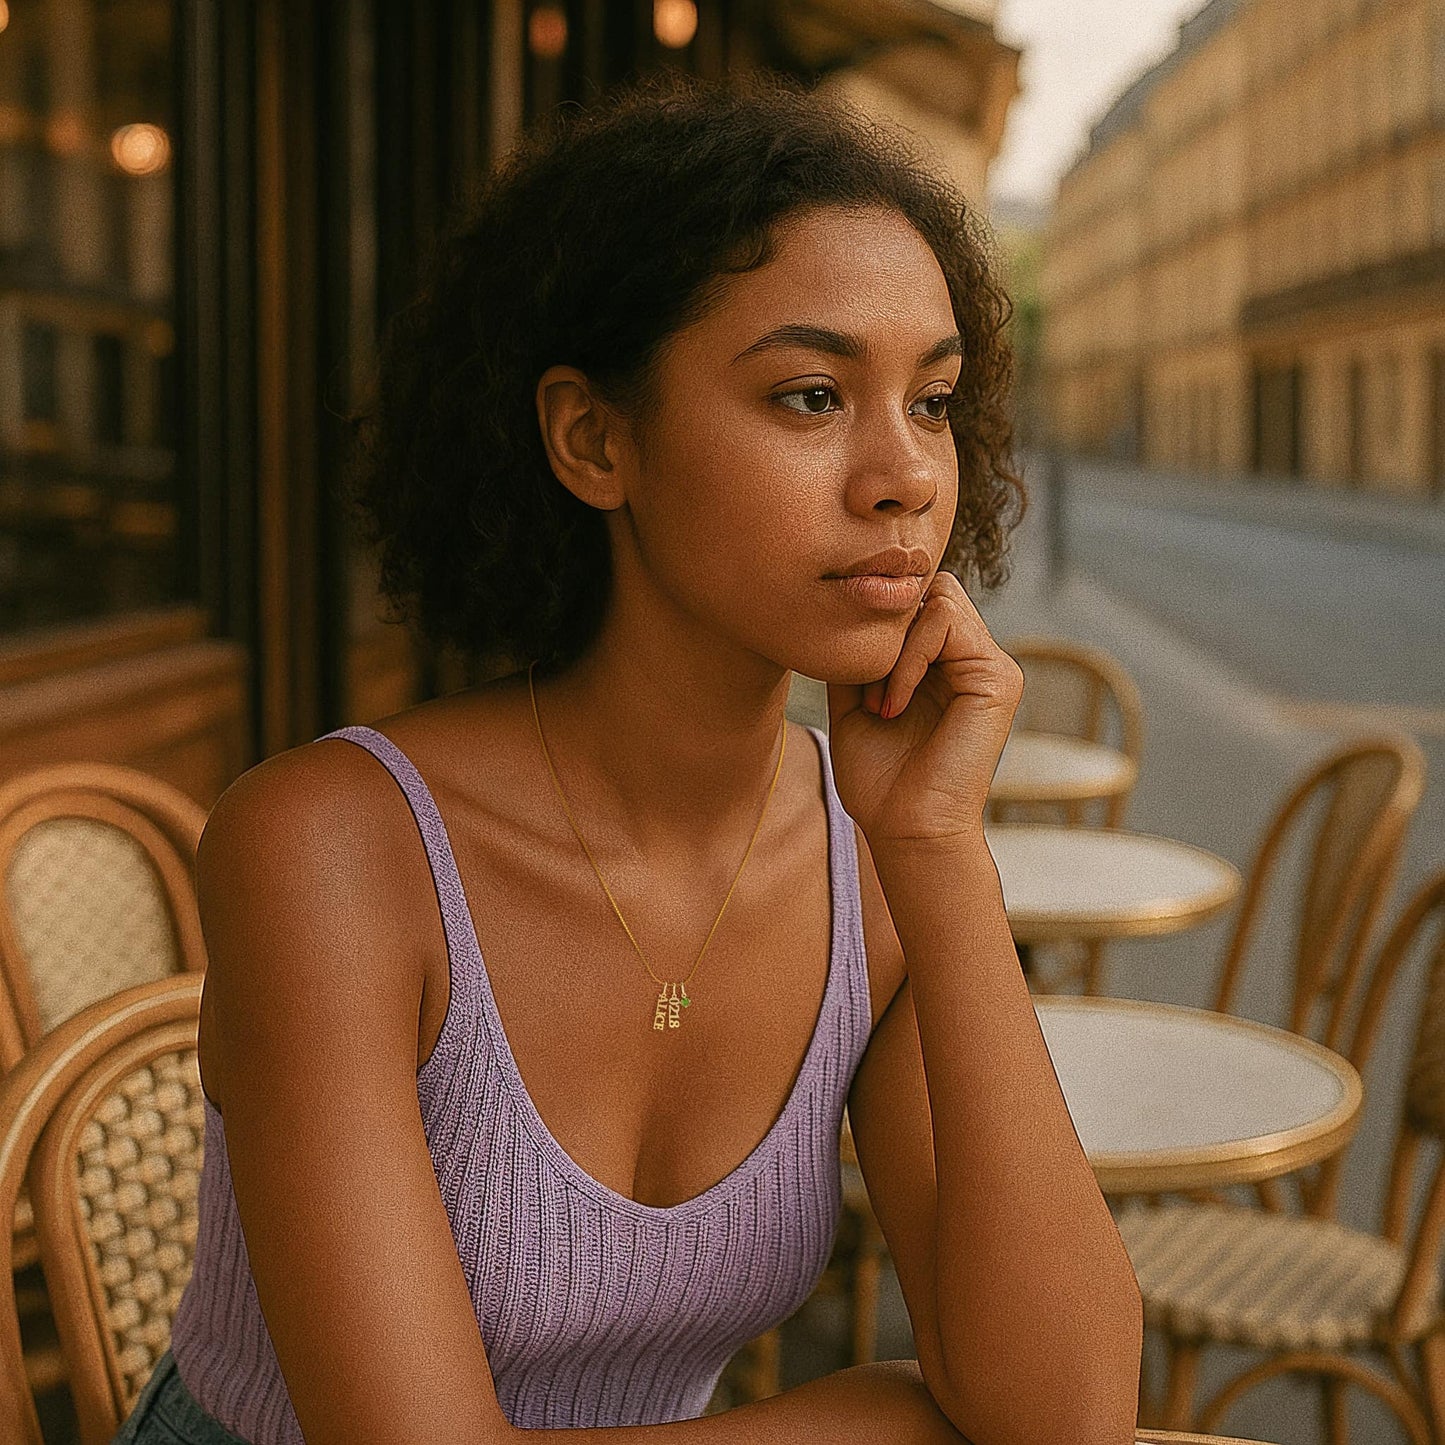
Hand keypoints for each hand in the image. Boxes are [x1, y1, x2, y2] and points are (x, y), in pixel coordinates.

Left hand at [825, 570, 1022, 844]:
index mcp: (944, 666)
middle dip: (886, 627)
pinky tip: (891, 703)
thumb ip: (859, 655)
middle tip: (864, 686)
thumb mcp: (853, 703)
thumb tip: (844, 606)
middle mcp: (972, 660)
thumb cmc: (879, 781)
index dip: (877, 621)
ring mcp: (990, 667)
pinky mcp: (998, 677)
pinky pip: (946, 622)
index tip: (849, 678)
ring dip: (893, 646)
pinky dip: (907, 657)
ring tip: (878, 701)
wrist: (905, 830)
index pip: (914, 601)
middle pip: (930, 588)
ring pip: (938, 597)